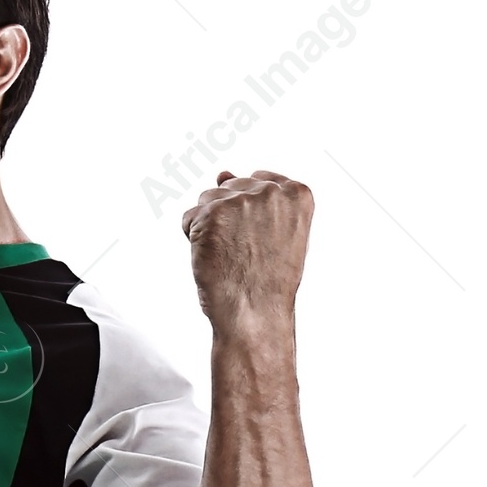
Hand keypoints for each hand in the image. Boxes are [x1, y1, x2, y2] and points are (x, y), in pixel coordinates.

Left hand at [181, 170, 312, 332]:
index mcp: (297, 193)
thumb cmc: (267, 282)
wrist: (255, 313)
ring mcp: (241, 201)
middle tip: (241, 251)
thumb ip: (259, 199)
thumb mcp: (280, 234)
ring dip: (208, 226)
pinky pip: (189, 218)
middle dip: (227, 217)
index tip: (256, 237)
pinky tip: (212, 257)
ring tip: (229, 255)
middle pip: (230, 188)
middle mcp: (271, 191)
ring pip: (206, 200)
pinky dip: (193, 238)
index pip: (259, 179)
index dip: (249, 212)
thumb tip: (223, 173)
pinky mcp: (212, 214)